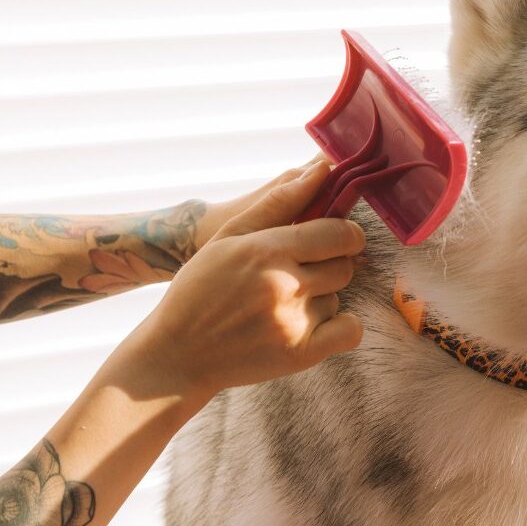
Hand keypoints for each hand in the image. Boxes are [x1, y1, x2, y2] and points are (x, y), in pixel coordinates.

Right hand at [126, 161, 364, 403]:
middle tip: (302, 272)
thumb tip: (321, 170)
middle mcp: (284, 285)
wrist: (177, 353)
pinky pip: (349, 332)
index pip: (338, 233)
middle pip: (344, 265)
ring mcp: (293, 322)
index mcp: (266, 250)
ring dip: (321, 297)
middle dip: (330, 265)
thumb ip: (278, 202)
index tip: (336, 238)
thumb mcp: (228, 236)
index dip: (346, 233)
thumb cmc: (200, 288)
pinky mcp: (299, 355)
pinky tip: (312, 325)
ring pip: (338, 297)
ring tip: (284, 303)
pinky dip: (340, 327)